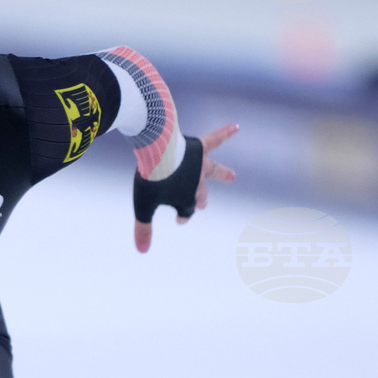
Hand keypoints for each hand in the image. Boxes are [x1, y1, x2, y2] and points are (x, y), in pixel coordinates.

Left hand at [135, 123, 238, 252]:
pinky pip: (215, 139)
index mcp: (185, 197)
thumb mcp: (143, 205)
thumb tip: (142, 251)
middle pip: (200, 193)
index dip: (183, 216)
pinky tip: (236, 126)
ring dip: (222, 173)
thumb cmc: (151, 179)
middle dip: (200, 200)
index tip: (179, 220)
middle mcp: (197, 182)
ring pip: (213, 170)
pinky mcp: (197, 146)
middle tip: (203, 205)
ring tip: (232, 176)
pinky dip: (225, 133)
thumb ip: (143, 228)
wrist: (157, 151)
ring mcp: (199, 164)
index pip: (187, 210)